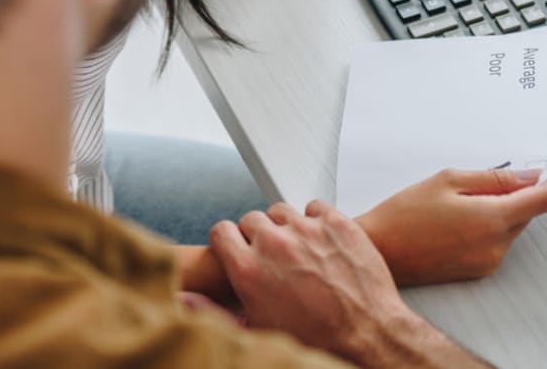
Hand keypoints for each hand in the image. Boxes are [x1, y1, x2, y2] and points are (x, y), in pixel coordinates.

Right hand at [209, 201, 491, 367]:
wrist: (366, 335)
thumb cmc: (313, 339)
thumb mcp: (256, 329)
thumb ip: (213, 310)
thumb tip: (180, 298)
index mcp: (247, 269)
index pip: (221, 231)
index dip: (230, 241)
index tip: (239, 248)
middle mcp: (273, 244)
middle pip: (252, 219)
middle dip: (258, 234)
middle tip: (273, 254)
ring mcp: (306, 229)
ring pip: (282, 210)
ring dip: (286, 225)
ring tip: (298, 248)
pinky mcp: (336, 221)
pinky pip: (314, 206)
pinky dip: (316, 220)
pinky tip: (321, 241)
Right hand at [355, 166, 546, 285]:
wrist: (380, 250)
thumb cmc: (406, 213)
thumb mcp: (449, 180)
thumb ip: (495, 178)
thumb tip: (530, 175)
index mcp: (492, 219)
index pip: (543, 198)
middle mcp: (496, 245)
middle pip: (528, 212)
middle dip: (525, 191)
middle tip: (507, 171)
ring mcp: (488, 261)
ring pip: (513, 225)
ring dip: (506, 207)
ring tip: (467, 195)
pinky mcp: (478, 270)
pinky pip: (498, 240)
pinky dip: (492, 222)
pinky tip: (463, 214)